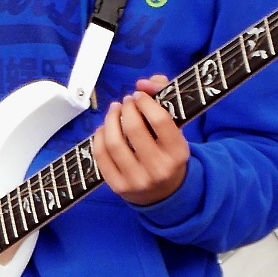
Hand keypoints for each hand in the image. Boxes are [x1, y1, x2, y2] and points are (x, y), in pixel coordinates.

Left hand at [92, 75, 189, 205]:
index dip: (146, 102)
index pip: (160, 121)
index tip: (139, 95)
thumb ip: (164, 96)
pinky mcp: (118, 186)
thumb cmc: (167, 152)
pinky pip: (101, 156)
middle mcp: (159, 169)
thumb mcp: (175, 128)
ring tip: (114, 110)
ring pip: (114, 142)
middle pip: (134, 129)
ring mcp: (137, 180)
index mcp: (178, 153)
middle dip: (127, 108)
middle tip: (126, 101)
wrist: (165, 193)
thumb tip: (143, 83)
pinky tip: (104, 128)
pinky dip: (99, 136)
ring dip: (110, 119)